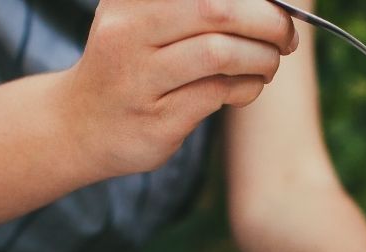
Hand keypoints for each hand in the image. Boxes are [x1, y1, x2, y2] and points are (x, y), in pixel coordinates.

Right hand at [61, 0, 297, 178]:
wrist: (80, 125)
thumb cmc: (131, 67)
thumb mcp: (146, 21)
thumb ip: (197, 9)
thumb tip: (271, 3)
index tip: (278, 6)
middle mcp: (128, 31)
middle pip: (217, 8)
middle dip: (268, 21)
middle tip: (285, 38)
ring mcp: (139, 78)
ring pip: (220, 52)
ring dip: (261, 58)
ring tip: (268, 64)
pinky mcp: (156, 119)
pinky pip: (218, 93)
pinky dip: (247, 88)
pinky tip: (249, 87)